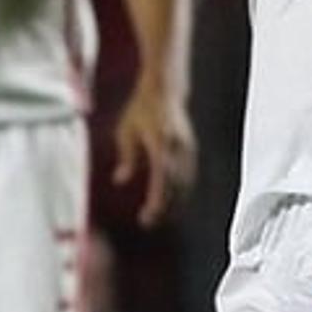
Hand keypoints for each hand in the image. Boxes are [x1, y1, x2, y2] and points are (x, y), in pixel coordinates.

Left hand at [111, 75, 196, 226]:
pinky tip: (172, 199)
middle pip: (175, 187)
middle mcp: (177, 149)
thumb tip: (120, 181)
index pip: (161, 181)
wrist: (165, 90)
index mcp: (161, 145)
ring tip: (158, 215)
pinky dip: (181, 190)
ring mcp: (187, 149)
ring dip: (173, 201)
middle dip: (164, 208)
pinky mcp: (191, 148)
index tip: (147, 217)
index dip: (156, 202)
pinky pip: (188, 175)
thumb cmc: (142, 108)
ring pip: (184, 184)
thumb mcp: (126, 131)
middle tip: (148, 221)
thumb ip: (126, 157)